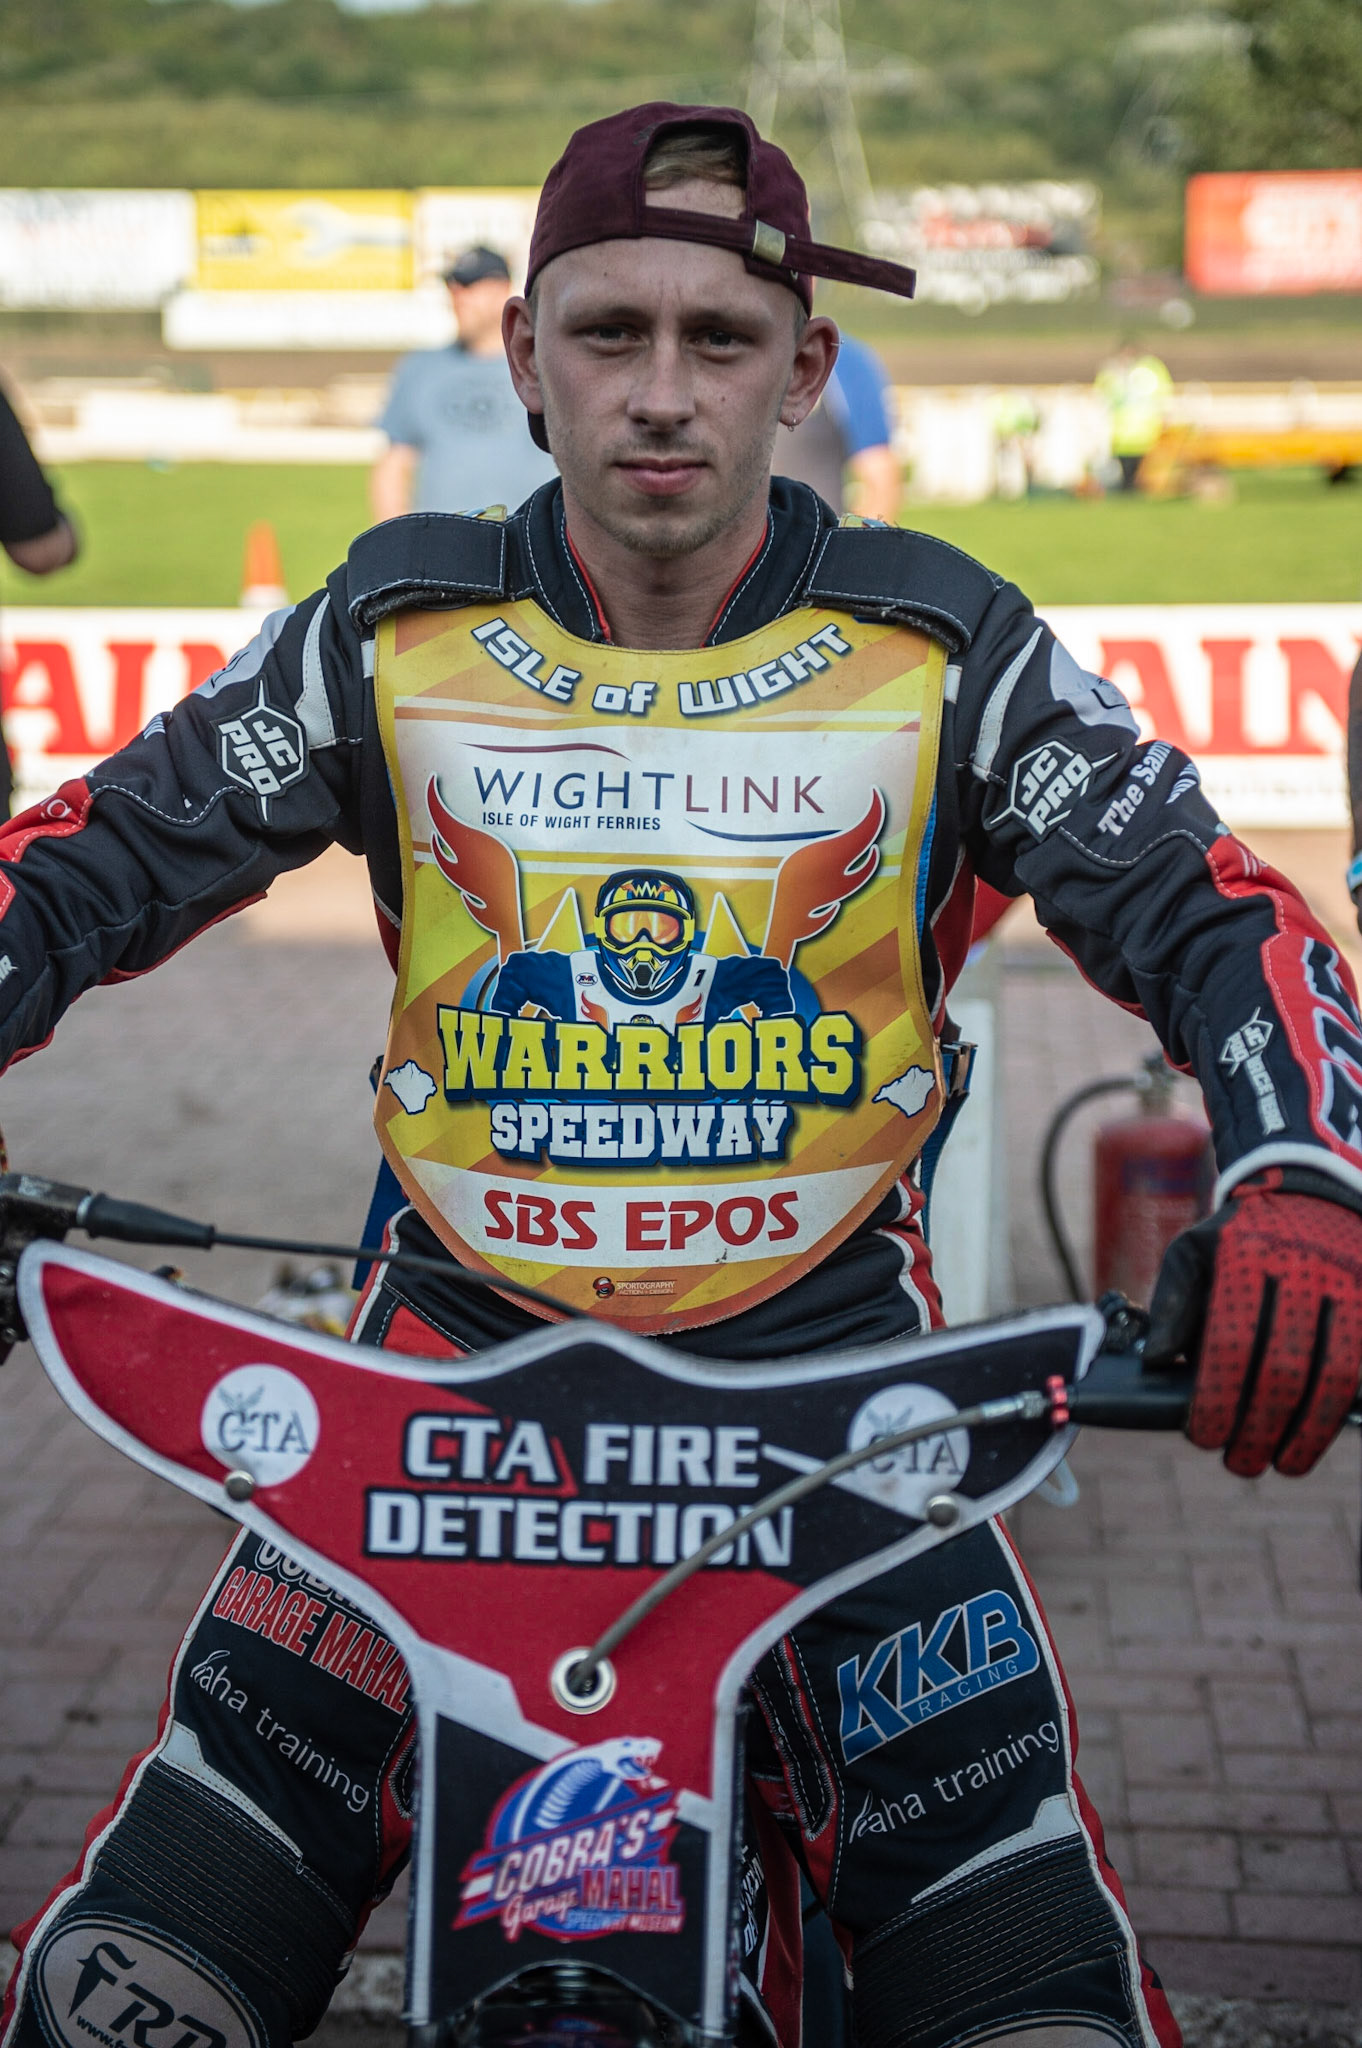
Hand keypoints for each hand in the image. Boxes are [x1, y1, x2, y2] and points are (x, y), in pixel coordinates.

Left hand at [1146, 1167, 1361, 1476]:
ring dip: (1308, 1431)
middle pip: (1285, 1367)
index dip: (1218, 1397)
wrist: (1312, 1192)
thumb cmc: (1242, 1235)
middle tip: (1238, 1460)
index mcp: (1247, 1256)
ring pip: (1335, 1375)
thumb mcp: (1195, 1251)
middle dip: (1259, 1426)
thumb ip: (1174, 1304)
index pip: (1231, 1341)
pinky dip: (1343, 1409)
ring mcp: (1350, 1287)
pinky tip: (1319, 1434)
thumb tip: (1157, 1363)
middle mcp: (1304, 1270)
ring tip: (1282, 1463)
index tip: (1203, 1435)